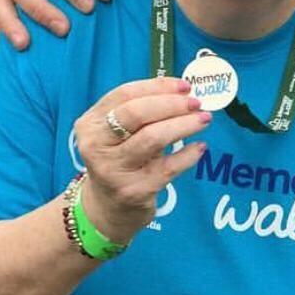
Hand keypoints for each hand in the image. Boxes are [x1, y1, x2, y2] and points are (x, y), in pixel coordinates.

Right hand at [74, 77, 211, 243]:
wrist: (107, 208)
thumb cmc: (120, 159)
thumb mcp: (118, 133)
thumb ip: (141, 109)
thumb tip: (183, 91)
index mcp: (90, 124)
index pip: (124, 95)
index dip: (157, 86)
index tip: (185, 86)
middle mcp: (96, 146)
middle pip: (135, 114)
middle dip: (171, 104)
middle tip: (196, 103)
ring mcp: (114, 171)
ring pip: (152, 138)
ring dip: (184, 125)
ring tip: (204, 119)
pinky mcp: (134, 192)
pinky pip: (168, 167)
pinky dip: (188, 154)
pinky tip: (200, 147)